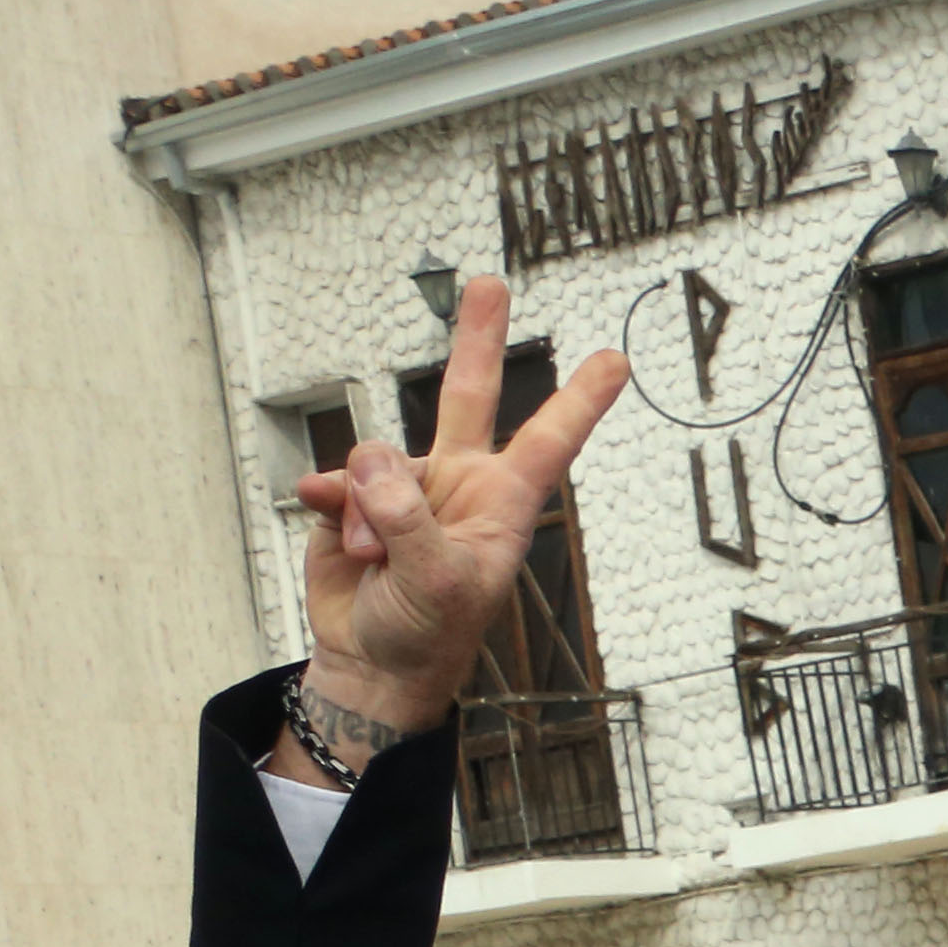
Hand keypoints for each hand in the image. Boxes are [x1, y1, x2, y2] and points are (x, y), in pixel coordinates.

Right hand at [289, 276, 627, 753]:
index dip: (580, 401)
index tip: (616, 361)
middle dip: (476, 340)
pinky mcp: (357, 496)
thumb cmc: (426, 635)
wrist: (371, 662)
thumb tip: (374, 460)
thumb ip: (407, 518)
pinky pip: (336, 478)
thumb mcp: (435, 583)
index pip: (548, 441)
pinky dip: (330, 504)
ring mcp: (406, 487)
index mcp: (501, 505)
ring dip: (366, 509)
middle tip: (490, 284)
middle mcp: (458, 484)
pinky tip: (335, 532)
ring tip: (376, 559)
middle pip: (468, 396)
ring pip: (376, 456)